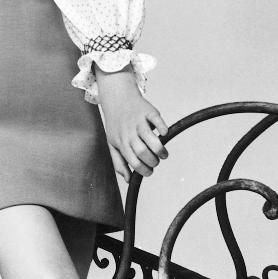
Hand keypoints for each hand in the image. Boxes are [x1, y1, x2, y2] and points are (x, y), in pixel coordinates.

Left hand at [95, 66, 167, 181]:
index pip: (134, 162)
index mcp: (121, 143)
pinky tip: (165, 133)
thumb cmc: (116, 125)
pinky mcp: (148, 111)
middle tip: (157, 162)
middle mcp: (129, 133)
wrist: (117, 98)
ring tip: (164, 154)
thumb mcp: (112, 144)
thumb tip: (128, 179)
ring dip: (160, 150)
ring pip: (150, 139)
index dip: (144, 171)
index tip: (150, 172)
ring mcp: (139, 121)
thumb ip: (119, 162)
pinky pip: (157, 120)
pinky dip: (163, 128)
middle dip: (153, 162)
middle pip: (142, 152)